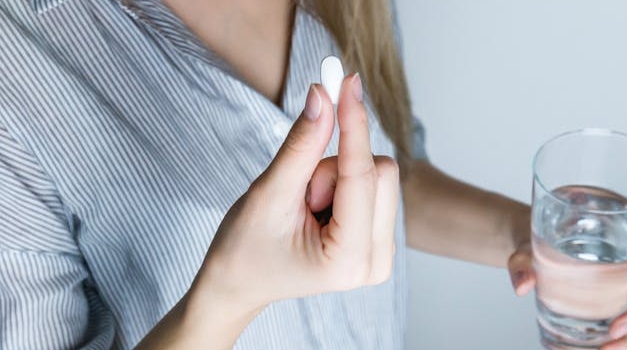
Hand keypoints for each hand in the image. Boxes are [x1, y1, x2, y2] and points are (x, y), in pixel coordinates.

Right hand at [192, 74, 398, 316]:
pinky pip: (374, 186)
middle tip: (301, 192)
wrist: (240, 283)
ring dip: (337, 177)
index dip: (353, 124)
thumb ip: (301, 146)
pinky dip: (343, 185)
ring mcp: (382, 254)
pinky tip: (319, 210)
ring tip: (305, 206)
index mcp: (348, 261)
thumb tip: (323, 95)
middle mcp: (376, 263)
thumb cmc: (245, 249)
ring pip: (378, 176)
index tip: (348, 81)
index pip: (361, 175)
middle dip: (334, 168)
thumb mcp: (269, 194)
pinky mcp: (380, 240)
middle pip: (380, 172)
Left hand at [508, 243, 626, 349]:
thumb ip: (522, 262)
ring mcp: (619, 287)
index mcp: (620, 239)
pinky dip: (615, 341)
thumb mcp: (528, 246)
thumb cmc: (536, 238)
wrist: (529, 249)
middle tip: (616, 330)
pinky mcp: (607, 304)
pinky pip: (620, 324)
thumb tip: (522, 285)